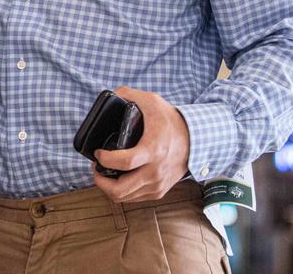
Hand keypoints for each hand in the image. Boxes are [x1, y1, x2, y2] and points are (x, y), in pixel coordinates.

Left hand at [92, 87, 189, 202]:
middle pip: (120, 190)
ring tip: (103, 172)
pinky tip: (117, 178)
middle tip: (96, 167)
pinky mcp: (159, 191)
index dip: (105, 159)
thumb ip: (128, 94)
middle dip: (100, 181)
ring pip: (125, 197)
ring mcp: (158, 184)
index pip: (125, 162)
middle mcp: (156, 171)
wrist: (196, 139)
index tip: (98, 153)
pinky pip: (134, 198)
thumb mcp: (151, 100)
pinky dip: (122, 191)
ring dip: (108, 187)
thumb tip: (110, 95)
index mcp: (153, 149)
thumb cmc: (171, 120)